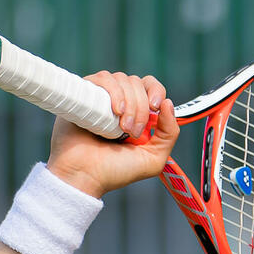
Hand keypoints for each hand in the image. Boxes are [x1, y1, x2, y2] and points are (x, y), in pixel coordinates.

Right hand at [46, 72, 178, 197]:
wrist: (84, 175)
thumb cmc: (115, 171)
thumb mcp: (153, 159)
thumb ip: (169, 133)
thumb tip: (168, 103)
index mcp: (137, 115)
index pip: (151, 87)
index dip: (156, 91)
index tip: (155, 106)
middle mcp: (121, 103)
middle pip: (138, 83)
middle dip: (141, 107)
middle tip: (132, 132)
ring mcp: (102, 98)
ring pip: (122, 79)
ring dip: (129, 102)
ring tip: (121, 128)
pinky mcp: (85, 94)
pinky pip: (103, 78)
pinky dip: (114, 91)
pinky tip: (114, 111)